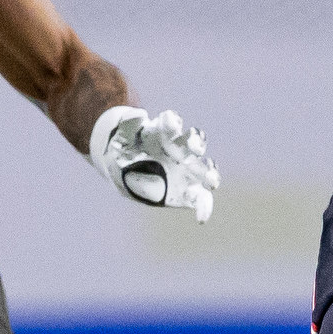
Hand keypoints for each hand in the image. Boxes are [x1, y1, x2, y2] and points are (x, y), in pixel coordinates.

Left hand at [91, 105, 217, 222]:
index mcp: (164, 134)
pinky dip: (204, 207)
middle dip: (197, 144)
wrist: (124, 164)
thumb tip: (140, 115)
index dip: (172, 122)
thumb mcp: (121, 135)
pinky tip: (201, 218)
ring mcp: (186, 170)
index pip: (172, 124)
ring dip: (210, 173)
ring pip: (205, 168)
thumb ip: (129, 125)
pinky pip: (201, 198)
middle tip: (195, 147)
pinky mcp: (187, 190)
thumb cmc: (125, 146)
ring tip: (212, 182)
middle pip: (195, 143)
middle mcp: (180, 150)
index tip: (169, 122)